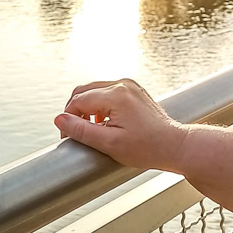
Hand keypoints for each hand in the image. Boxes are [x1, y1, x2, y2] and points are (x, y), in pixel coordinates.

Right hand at [54, 78, 187, 172]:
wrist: (173, 145)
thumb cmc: (146, 147)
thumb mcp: (109, 143)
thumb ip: (81, 130)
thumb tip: (59, 119)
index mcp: (116, 95)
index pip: (78, 101)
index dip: (68, 120)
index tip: (67, 137)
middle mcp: (122, 84)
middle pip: (84, 91)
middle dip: (74, 111)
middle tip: (74, 132)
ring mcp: (129, 85)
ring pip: (94, 90)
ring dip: (86, 108)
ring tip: (90, 130)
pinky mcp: (133, 90)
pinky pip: (107, 92)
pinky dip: (99, 105)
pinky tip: (103, 123)